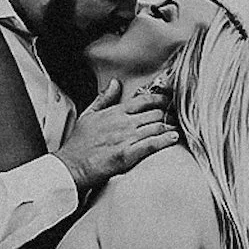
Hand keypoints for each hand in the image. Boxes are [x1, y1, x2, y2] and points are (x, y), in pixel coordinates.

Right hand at [57, 78, 179, 192]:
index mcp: (115, 112)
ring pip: (156, 128)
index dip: (160, 99)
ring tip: (178, 128)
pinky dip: (165, 140)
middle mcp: (123, 123)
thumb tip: (115, 83)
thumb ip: (104, 98)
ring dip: (170, 127)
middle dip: (167, 115)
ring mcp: (126, 138)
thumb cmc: (79, 143)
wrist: (71, 166)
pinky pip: (152, 145)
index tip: (169, 101)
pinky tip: (174, 138)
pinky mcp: (128, 155)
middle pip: (155, 114)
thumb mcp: (88, 115)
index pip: (144, 100)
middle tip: (176, 118)